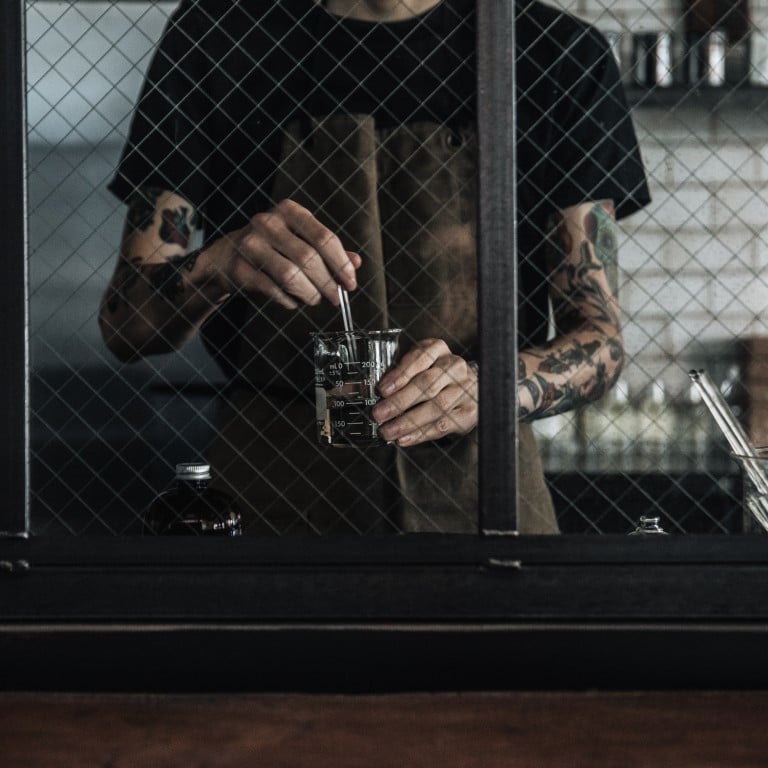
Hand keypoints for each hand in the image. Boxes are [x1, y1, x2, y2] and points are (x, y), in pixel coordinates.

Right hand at [216, 198, 359, 308]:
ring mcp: (251, 245)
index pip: (324, 238)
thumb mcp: (301, 241)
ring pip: (291, 276)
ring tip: (314, 299)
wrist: (227, 257)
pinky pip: (274, 290)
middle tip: (337, 298)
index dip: (341, 264)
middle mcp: (268, 223)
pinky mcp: (240, 269)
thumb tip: (356, 263)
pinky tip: (293, 301)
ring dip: (310, 294)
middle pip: (309, 258)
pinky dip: (289, 300)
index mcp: (289, 211)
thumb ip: (329, 251)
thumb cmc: (273, 248)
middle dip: (328, 283)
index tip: (351, 283)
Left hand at [371, 339, 477, 446]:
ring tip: (388, 431)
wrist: (466, 388)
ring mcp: (465, 389)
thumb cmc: (433, 376)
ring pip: (437, 406)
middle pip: (427, 384)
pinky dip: (420, 434)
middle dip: (400, 401)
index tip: (382, 389)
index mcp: (438, 349)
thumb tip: (367, 391)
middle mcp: (455, 366)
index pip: (420, 358)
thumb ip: (397, 375)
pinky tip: (404, 438)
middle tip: (379, 414)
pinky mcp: (469, 411)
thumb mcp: (417, 366)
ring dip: (408, 421)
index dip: (401, 374)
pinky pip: (443, 424)